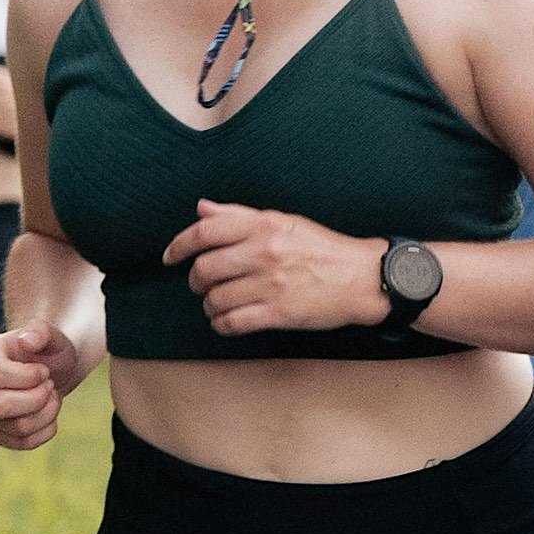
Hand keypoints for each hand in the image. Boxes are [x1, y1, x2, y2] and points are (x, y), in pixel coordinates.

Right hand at [0, 316, 81, 451]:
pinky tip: (49, 413)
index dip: (28, 377)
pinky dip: (46, 430)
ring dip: (47, 412)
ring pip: (18, 428)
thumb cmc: (49, 350)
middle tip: (50, 384)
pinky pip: (23, 443)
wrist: (51, 370)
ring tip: (51, 396)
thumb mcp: (53, 335)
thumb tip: (26, 341)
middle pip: (0, 406)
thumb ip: (42, 331)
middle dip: (38, 397)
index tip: (44, 370)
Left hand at [161, 203, 387, 340]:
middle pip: (204, 269)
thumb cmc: (324, 249)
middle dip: (196, 281)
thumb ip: (240, 215)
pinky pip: (232, 322)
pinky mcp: (279, 312)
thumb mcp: (285, 221)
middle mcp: (264, 252)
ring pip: (215, 300)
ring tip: (219, 305)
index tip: (170, 257)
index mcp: (265, 225)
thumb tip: (202, 209)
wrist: (363, 278)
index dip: (179, 246)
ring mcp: (271, 284)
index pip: (205, 232)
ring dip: (209, 306)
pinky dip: (222, 324)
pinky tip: (227, 321)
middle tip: (204, 285)